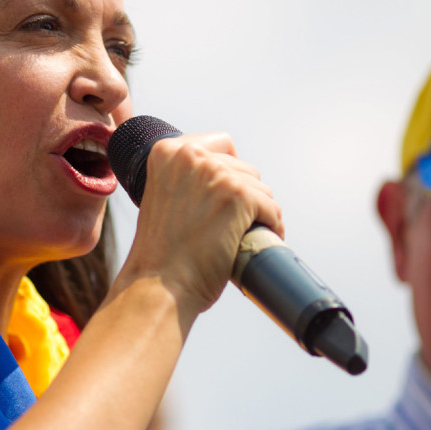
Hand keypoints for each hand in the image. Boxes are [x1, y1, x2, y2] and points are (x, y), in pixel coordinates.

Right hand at [121, 132, 282, 320]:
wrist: (159, 285)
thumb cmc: (160, 253)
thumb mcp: (163, 197)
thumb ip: (185, 179)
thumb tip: (221, 178)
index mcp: (166, 151)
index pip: (219, 144)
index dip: (228, 171)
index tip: (222, 196)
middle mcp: (190, 155)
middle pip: (243, 166)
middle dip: (243, 195)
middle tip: (231, 224)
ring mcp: (216, 174)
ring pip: (260, 187)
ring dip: (257, 212)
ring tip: (240, 235)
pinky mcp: (239, 196)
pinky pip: (272, 209)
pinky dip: (270, 227)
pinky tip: (254, 241)